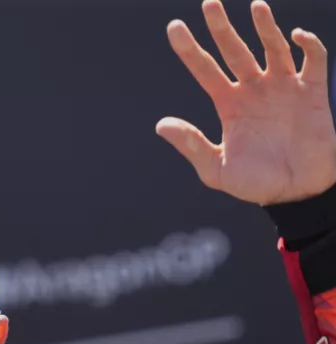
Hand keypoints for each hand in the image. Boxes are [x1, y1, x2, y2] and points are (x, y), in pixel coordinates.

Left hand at [156, 0, 335, 204]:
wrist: (297, 194)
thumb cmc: (256, 184)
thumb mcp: (216, 169)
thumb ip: (192, 145)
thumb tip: (161, 124)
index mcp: (228, 105)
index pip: (205, 69)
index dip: (189, 49)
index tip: (174, 27)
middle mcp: (253, 90)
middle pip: (234, 51)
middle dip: (221, 28)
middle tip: (208, 3)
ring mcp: (283, 89)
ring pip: (272, 48)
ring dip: (265, 27)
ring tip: (255, 6)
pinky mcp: (312, 93)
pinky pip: (312, 61)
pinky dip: (308, 46)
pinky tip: (296, 35)